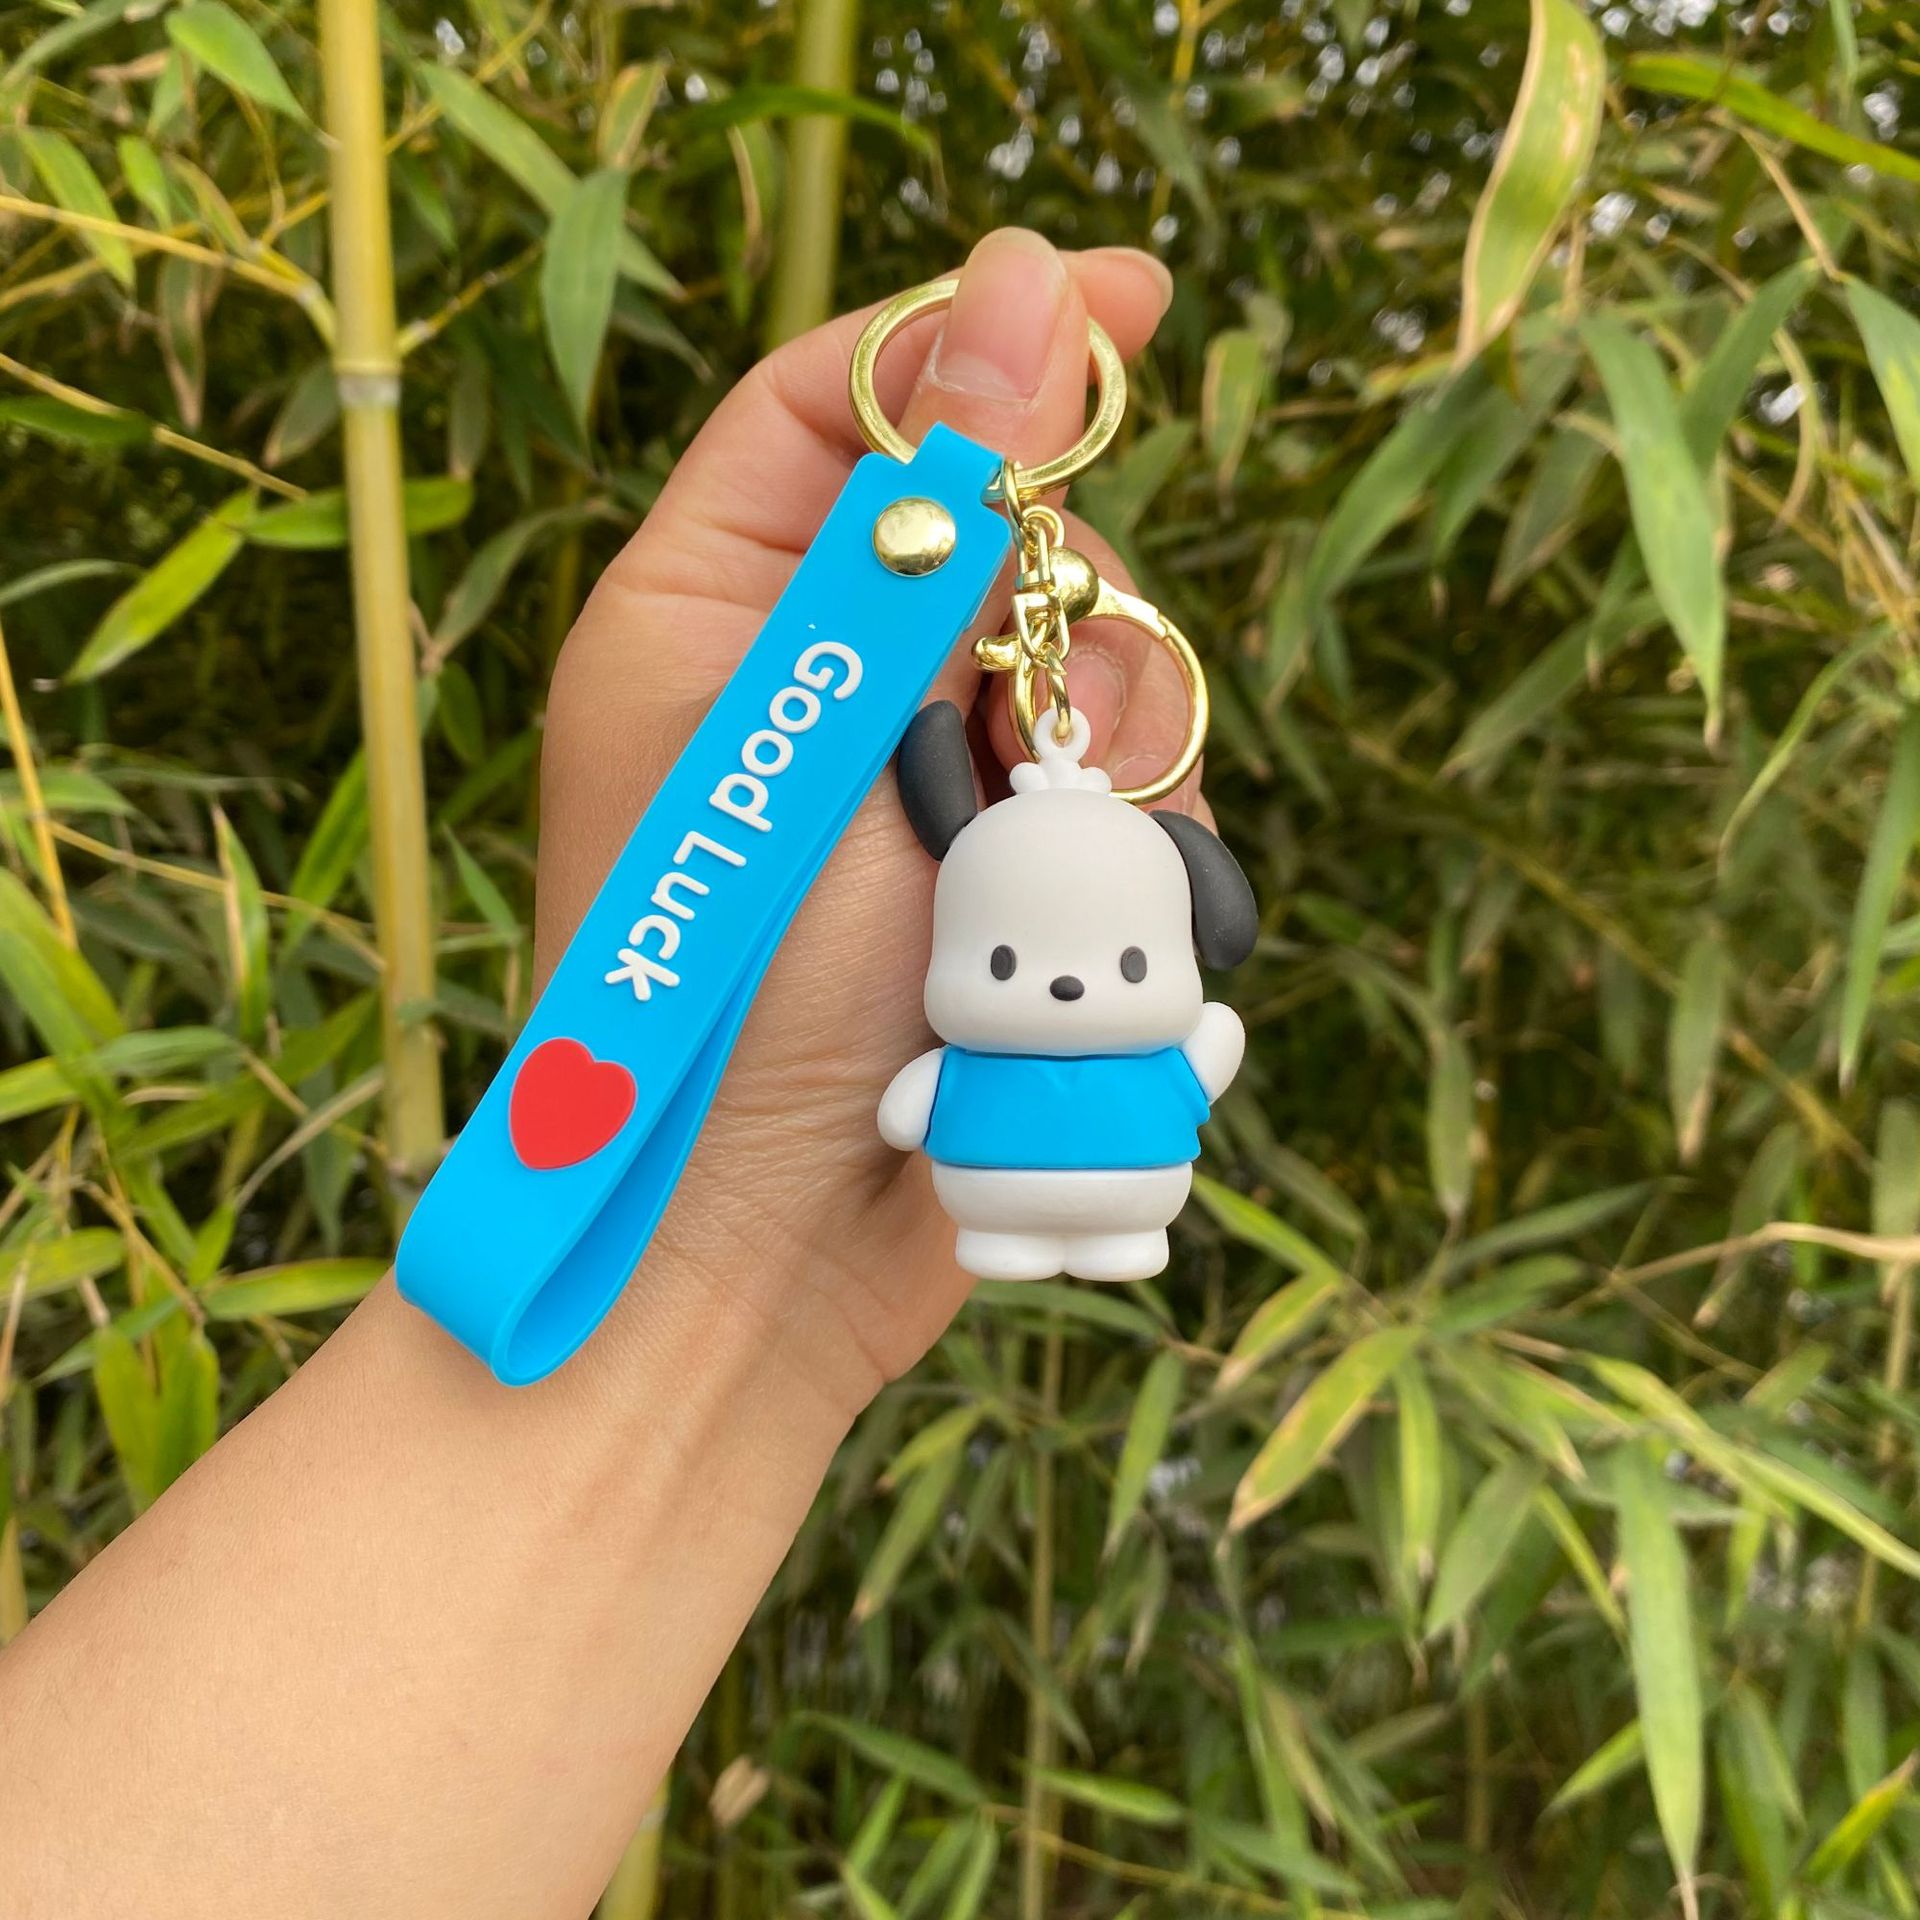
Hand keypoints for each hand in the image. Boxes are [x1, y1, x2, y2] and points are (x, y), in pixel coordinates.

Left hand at [542, 228, 1198, 1416]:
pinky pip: (1133, 822)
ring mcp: (925, 801)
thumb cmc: (736, 1004)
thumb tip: (1033, 286)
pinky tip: (1075, 964)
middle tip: (1026, 736)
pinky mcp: (1012, 899)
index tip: (1132, 298)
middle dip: (1063, 622)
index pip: (848, 408)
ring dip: (1107, 777)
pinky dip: (1129, 878)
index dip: (980, 340)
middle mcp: (823, 693)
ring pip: (1101, 688)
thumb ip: (924, 529)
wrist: (756, 1263)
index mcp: (717, 614)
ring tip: (1034, 898)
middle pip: (1012, 546)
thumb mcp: (816, 739)